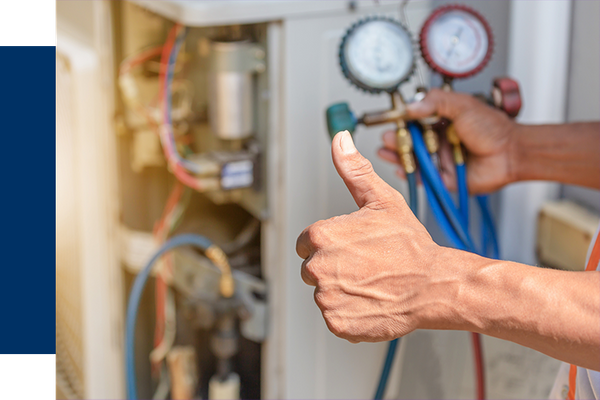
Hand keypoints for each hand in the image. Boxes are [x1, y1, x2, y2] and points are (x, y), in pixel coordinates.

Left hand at [296, 131, 469, 342]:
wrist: (434, 285)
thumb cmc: (410, 245)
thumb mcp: (381, 200)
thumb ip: (353, 170)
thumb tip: (340, 140)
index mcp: (321, 237)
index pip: (306, 243)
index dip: (330, 244)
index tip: (352, 247)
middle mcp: (318, 268)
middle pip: (312, 269)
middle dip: (333, 267)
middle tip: (365, 265)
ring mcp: (327, 298)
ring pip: (324, 293)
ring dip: (342, 290)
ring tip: (371, 282)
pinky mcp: (338, 323)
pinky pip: (335, 317)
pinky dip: (349, 313)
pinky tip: (370, 300)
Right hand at [377, 88, 517, 193]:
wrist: (511, 153)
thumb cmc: (493, 128)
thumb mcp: (462, 105)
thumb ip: (436, 102)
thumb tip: (411, 106)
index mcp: (442, 121)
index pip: (415, 121)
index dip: (401, 121)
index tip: (390, 120)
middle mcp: (439, 140)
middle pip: (410, 141)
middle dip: (395, 140)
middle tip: (386, 137)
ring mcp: (440, 159)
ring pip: (413, 159)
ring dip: (397, 156)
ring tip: (386, 151)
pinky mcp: (443, 178)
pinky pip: (422, 177)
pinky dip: (409, 174)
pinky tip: (399, 168)